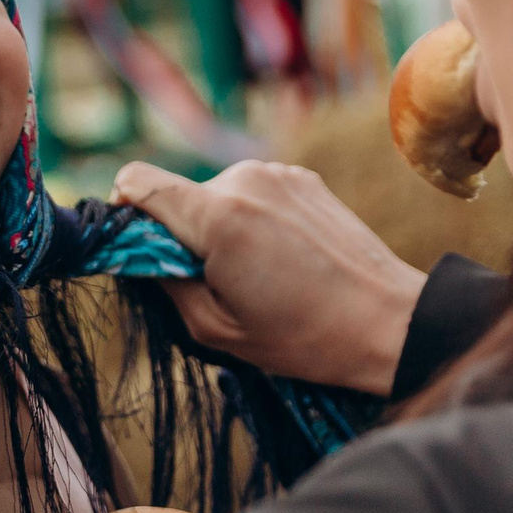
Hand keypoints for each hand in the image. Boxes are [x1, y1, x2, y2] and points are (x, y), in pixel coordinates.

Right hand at [112, 159, 425, 396]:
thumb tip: (138, 255)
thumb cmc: (303, 337)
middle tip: (214, 283)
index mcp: (218, 217)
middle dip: (180, 234)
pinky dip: (250, 219)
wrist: (388, 322)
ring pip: (215, 194)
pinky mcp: (301, 177)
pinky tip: (281, 257)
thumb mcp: (215, 329)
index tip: (139, 248)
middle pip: (178, 195)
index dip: (124, 212)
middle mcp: (245, 180)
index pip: (137, 182)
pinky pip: (251, 193)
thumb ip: (164, 283)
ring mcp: (277, 174)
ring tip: (256, 273)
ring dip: (218, 227)